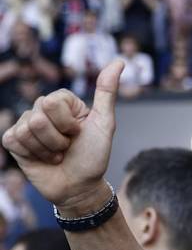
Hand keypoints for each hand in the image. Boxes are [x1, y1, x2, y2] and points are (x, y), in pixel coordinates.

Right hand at [1, 60, 123, 211]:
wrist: (80, 187)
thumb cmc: (94, 156)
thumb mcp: (105, 123)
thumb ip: (107, 92)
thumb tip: (119, 61)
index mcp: (64, 102)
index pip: (52, 101)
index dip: (68, 123)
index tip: (78, 133)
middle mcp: (43, 110)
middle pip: (38, 115)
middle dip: (58, 137)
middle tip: (68, 146)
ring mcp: (26, 125)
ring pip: (27, 130)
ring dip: (48, 149)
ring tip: (57, 155)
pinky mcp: (13, 141)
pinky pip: (13, 139)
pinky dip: (33, 154)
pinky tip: (43, 159)